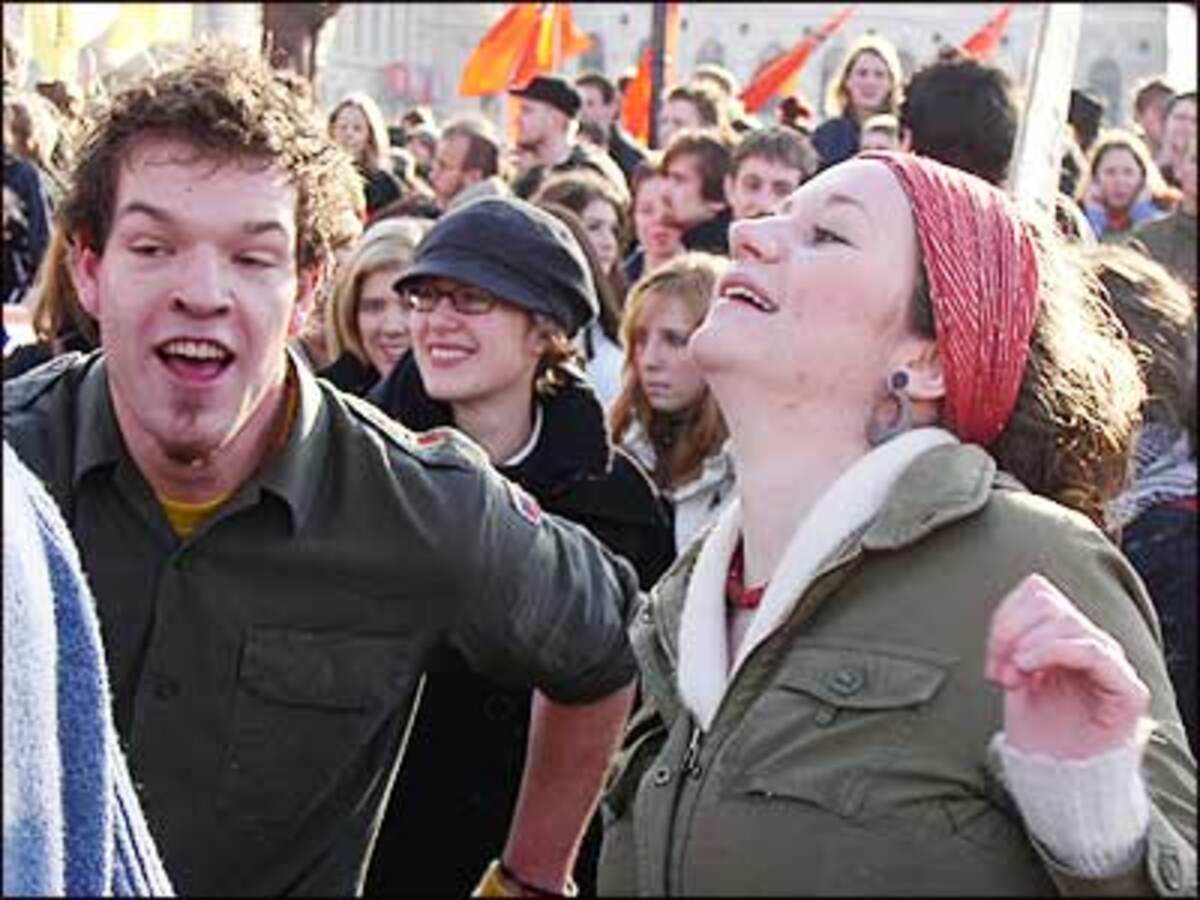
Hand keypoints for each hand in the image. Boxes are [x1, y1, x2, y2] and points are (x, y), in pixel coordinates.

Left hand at [985, 573, 1149, 759]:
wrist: (1059, 778)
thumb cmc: (1037, 728)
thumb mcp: (1013, 676)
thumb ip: (1014, 642)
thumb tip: (1006, 620)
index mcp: (1063, 635)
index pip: (1038, 592)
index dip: (1006, 615)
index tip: (990, 657)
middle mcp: (1089, 642)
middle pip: (1047, 603)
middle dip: (1010, 633)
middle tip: (997, 672)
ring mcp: (1110, 663)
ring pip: (1066, 622)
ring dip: (1026, 647)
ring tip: (1013, 679)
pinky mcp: (1126, 689)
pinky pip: (1093, 651)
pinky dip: (1053, 651)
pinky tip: (1028, 668)